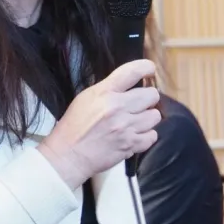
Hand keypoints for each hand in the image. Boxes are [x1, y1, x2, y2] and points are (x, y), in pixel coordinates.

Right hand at [37, 59, 160, 189]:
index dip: (146, 67)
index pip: (133, 72)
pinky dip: (146, 136)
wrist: (68, 155)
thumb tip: (130, 86)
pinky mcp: (131, 145)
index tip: (149, 70)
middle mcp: (118, 107)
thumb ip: (108, 89)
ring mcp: (126, 127)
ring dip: (147, 118)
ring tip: (136, 122)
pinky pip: (152, 135)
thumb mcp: (85, 98)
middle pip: (152, 95)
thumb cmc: (74, 126)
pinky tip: (135, 135)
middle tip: (139, 104)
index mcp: (104, 92)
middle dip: (148, 98)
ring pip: (155, 116)